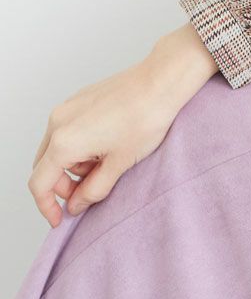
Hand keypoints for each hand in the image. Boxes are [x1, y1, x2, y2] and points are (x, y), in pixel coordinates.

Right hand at [28, 24, 217, 226]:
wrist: (163, 80)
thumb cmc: (146, 117)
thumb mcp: (120, 163)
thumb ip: (94, 190)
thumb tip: (77, 204)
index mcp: (64, 142)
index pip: (39, 184)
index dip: (47, 206)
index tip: (60, 218)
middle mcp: (58, 121)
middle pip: (46, 165)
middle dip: (64, 184)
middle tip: (91, 190)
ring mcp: (68, 106)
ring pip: (57, 147)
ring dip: (74, 163)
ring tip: (107, 160)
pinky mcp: (80, 98)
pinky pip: (68, 129)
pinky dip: (80, 144)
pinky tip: (108, 143)